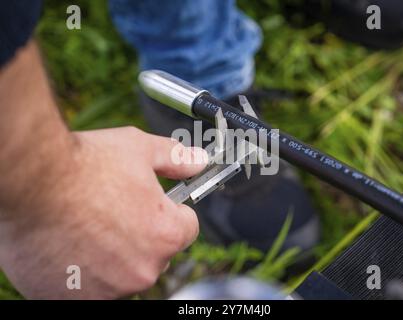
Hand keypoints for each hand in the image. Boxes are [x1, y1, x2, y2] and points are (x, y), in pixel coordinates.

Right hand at [0, 126, 207, 298]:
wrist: (30, 182)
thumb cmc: (84, 165)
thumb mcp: (139, 149)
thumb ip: (176, 159)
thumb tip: (198, 162)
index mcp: (166, 235)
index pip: (187, 229)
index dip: (172, 212)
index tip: (155, 205)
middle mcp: (143, 269)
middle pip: (155, 253)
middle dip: (142, 234)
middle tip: (114, 211)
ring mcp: (109, 289)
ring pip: (123, 272)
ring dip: (113, 255)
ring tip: (87, 225)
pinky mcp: (75, 299)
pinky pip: (91, 287)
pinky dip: (84, 271)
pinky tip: (69, 245)